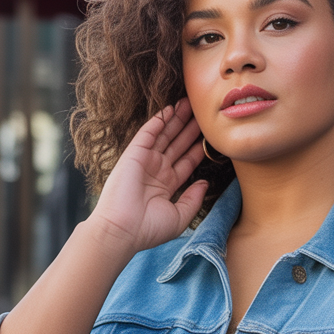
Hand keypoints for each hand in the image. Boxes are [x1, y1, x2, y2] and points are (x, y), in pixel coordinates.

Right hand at [91, 98, 207, 252]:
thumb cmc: (149, 229)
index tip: (211, 135)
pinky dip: (158, 120)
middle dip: (189, 128)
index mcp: (167, 185)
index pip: (187, 161)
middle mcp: (157, 170)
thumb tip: (205, 183)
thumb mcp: (180, 216)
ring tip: (189, 103)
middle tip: (202, 111)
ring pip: (165, 135)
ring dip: (176, 119)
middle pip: (178, 144)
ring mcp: (145, 161)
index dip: (198, 147)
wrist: (122, 230)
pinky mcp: (134, 154)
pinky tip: (169, 108)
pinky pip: (148, 133)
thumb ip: (194, 199)